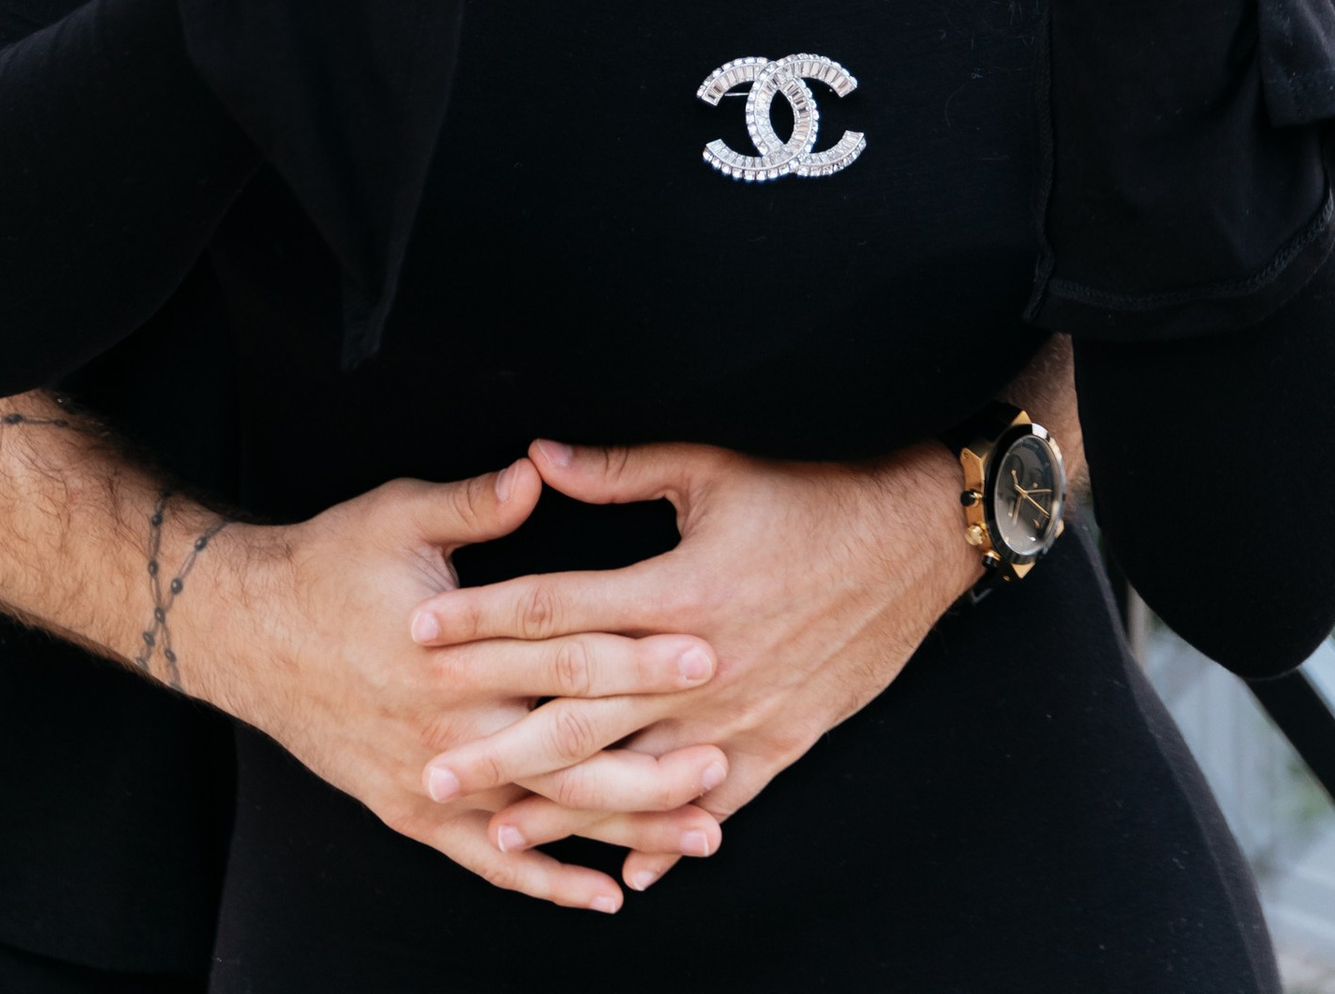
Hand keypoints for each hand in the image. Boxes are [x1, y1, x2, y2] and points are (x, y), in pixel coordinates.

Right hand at [176, 453, 731, 920]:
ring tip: (701, 836)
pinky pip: (490, 861)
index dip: (637, 652)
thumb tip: (542, 470)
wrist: (248, 634)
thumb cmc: (328, 562)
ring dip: (625, 830)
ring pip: (544, 815)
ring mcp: (429, 780)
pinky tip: (608, 894)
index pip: (565, 651)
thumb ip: (477, 503)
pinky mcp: (412, 813)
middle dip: (651, 756)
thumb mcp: (399, 514)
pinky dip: (549, 882)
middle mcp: (447, 723)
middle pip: (569, 746)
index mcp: (454, 647)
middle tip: (724, 758)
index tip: (704, 648)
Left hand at [414, 437, 980, 890]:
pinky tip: (627, 876)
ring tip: (499, 831)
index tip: (420, 632)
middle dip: (500, 741)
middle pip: (580, 709)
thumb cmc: (811, 490)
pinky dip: (669, 843)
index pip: (556, 607)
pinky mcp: (783, 740)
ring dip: (566, 806)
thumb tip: (535, 458)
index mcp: (676, 587)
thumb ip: (618, 468)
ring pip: (635, 772)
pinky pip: (715, 803)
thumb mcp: (711, 467)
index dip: (483, 619)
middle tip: (431, 766)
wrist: (913, 539)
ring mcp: (742, 711)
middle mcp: (700, 662)